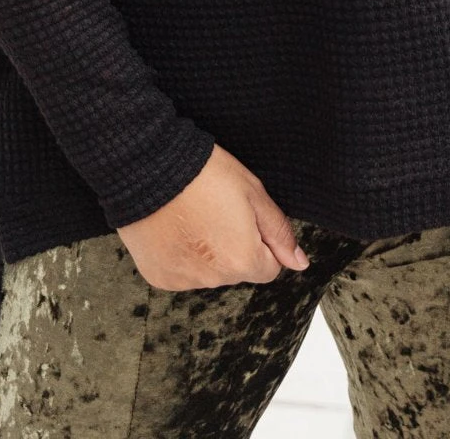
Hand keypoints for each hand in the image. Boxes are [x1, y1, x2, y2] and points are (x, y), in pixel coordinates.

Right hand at [116, 143, 309, 289]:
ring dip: (207, 253)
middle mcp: (214, 279)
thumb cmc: (204, 174)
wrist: (149, 168)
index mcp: (243, 260)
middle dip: (234, 246)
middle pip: (238, 270)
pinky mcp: (159, 276)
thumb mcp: (253, 192)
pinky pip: (182, 272)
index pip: (269, 267)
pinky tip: (174, 227)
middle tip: (216, 209)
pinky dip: (181, 255)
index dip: (261, 239)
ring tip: (192, 215)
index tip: (243, 215)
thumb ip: (279, 232)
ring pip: (209, 273)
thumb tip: (300, 263)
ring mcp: (184, 280)